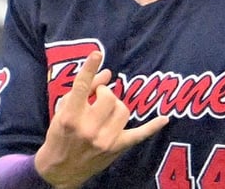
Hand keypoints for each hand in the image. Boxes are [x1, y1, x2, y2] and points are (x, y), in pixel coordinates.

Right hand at [34, 51, 169, 188]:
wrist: (59, 170)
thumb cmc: (60, 135)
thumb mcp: (63, 111)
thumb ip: (85, 90)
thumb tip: (108, 72)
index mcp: (70, 117)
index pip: (81, 88)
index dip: (89, 69)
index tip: (97, 54)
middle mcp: (88, 129)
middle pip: (109, 98)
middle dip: (105, 93)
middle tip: (98, 97)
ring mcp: (104, 140)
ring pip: (123, 110)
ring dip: (116, 105)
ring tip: (106, 109)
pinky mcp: (116, 148)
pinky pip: (139, 135)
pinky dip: (152, 127)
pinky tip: (164, 119)